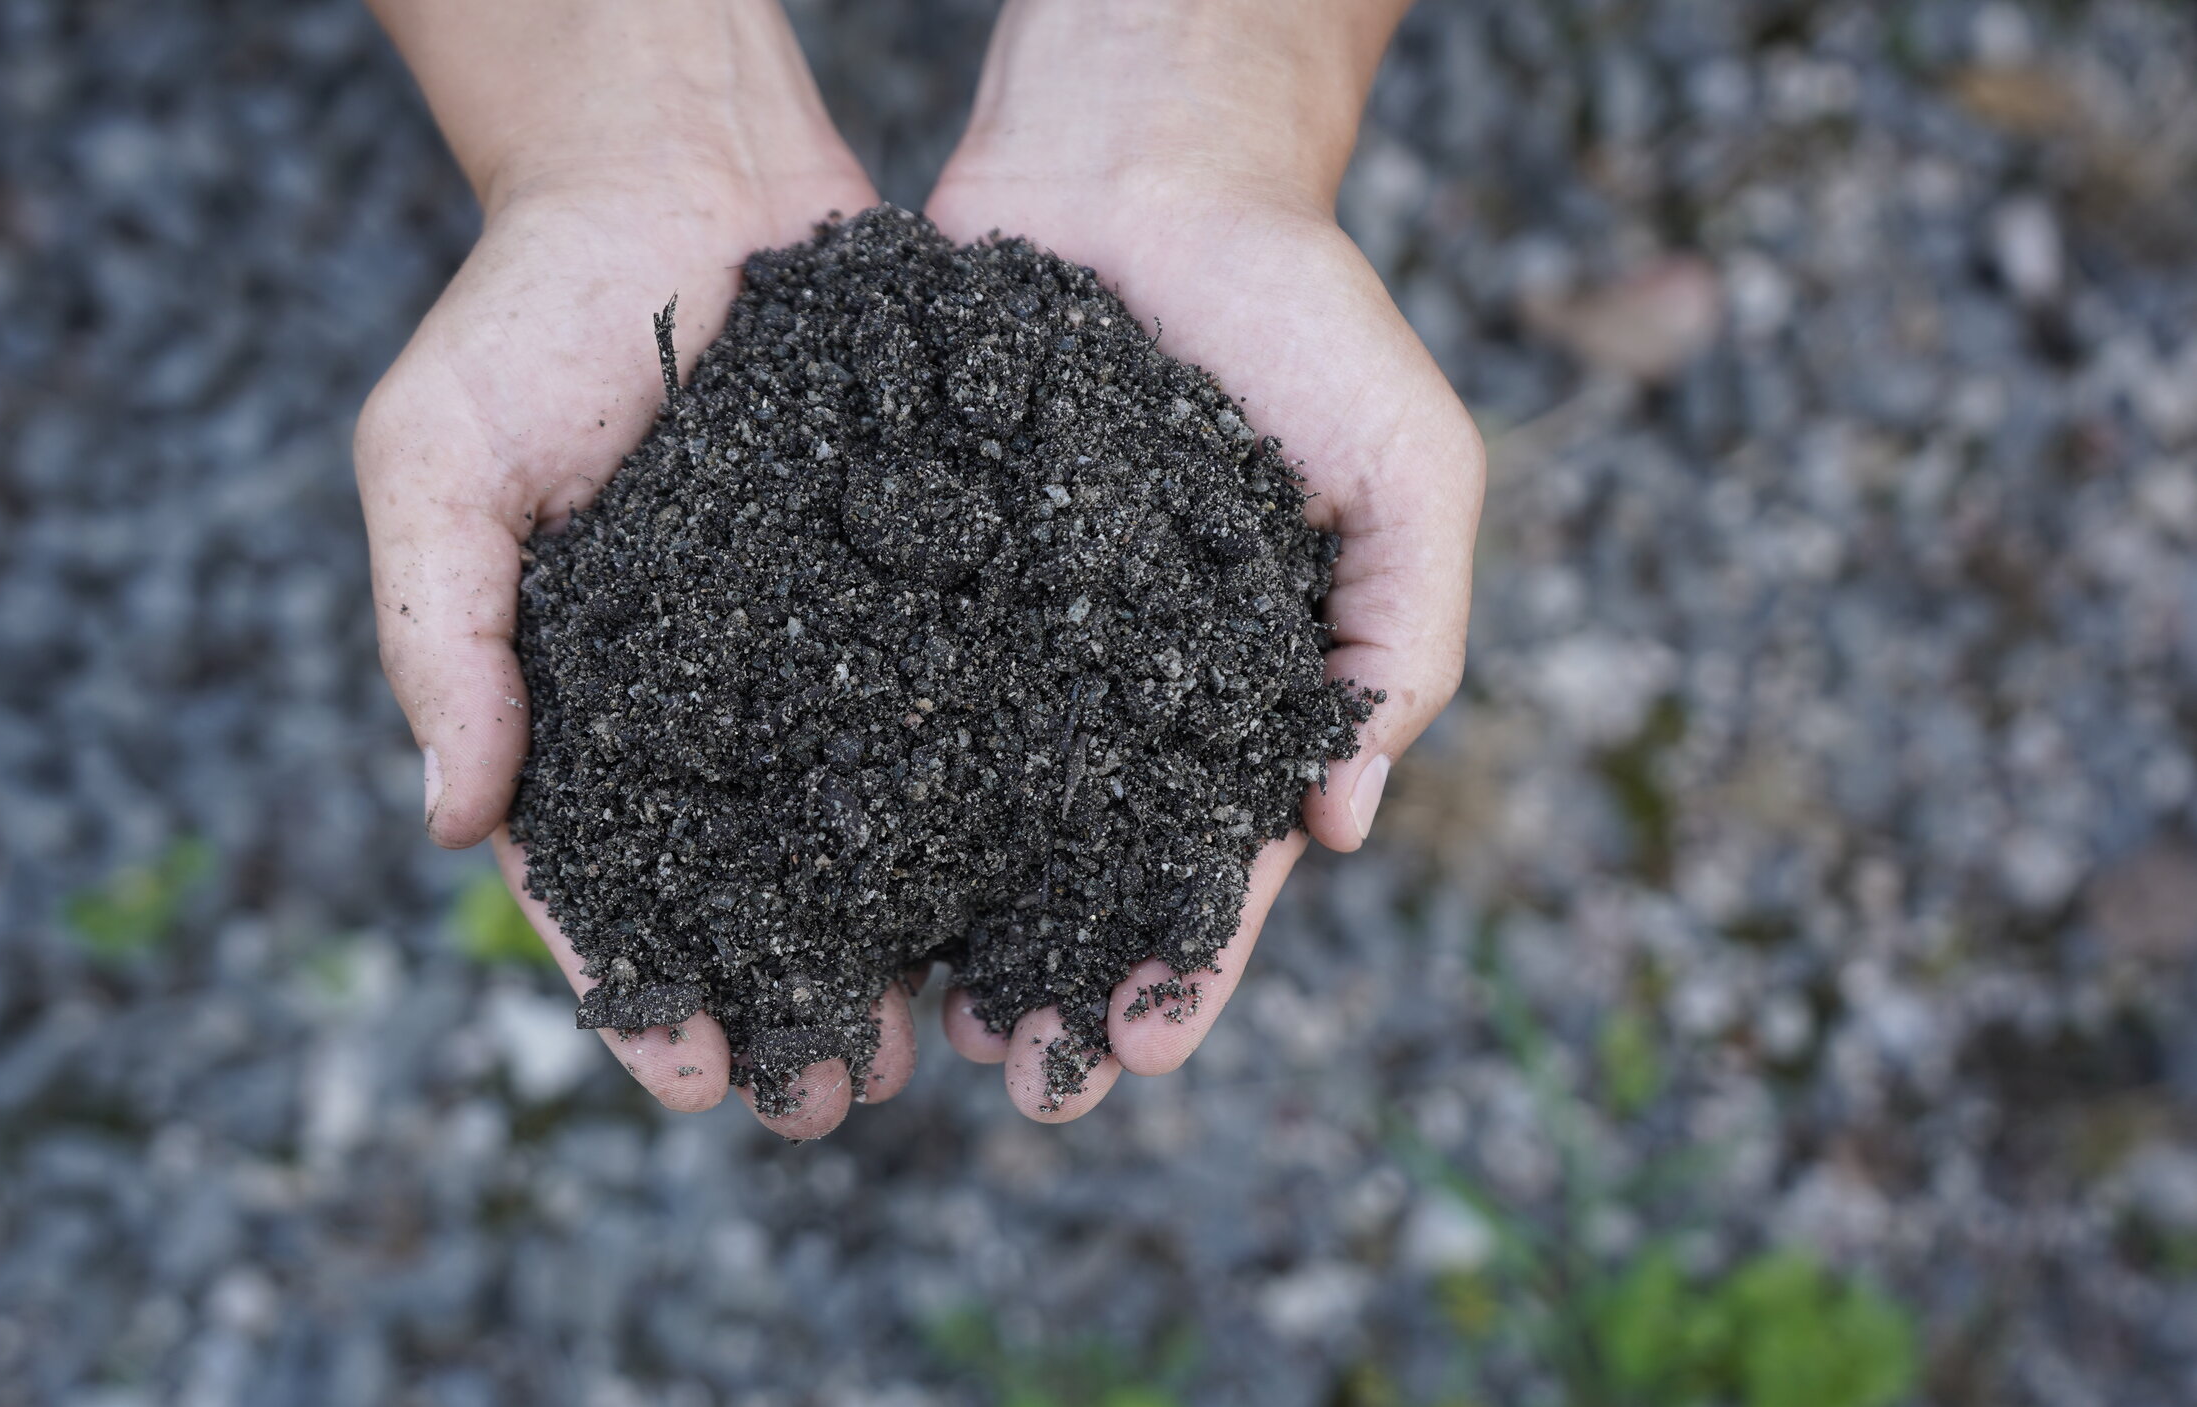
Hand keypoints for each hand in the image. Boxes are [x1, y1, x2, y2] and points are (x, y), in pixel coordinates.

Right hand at [356, 0, 891, 1134]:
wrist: (675, 173)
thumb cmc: (524, 318)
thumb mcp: (435, 465)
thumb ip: (440, 634)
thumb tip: (448, 820)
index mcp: (579, 704)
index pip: (598, 876)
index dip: (638, 983)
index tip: (687, 1073)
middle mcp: (705, 702)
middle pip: (743, 888)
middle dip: (783, 1002)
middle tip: (833, 1100)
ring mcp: (813, 652)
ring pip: (857, 829)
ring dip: (890, 945)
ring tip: (934, 1042)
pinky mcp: (912, 588)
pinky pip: (948, 711)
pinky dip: (978, 805)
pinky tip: (1020, 884)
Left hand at [920, 0, 1483, 1121]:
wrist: (1147, 166)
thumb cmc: (1304, 313)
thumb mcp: (1407, 467)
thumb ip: (1404, 633)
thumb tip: (1350, 821)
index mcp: (1235, 687)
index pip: (1212, 858)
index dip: (1182, 962)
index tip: (1135, 1049)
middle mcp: (1113, 683)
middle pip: (1077, 866)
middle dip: (1049, 976)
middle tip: (1004, 1070)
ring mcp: (1008, 632)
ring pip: (969, 806)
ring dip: (944, 917)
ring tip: (908, 1015)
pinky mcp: (913, 565)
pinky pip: (880, 685)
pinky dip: (855, 777)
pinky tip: (817, 861)